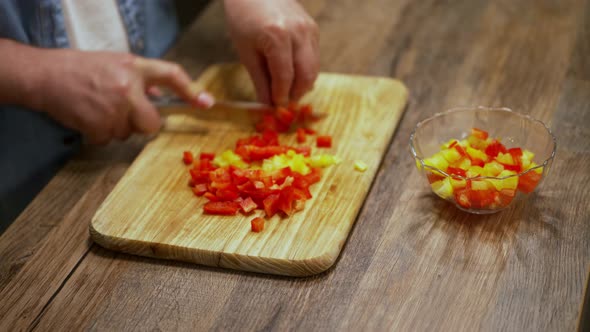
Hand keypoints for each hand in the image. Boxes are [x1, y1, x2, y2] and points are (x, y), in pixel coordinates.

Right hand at [33, 50, 213, 143]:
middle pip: (152, 124)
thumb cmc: (80, 68)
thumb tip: (157, 96)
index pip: (170, 75)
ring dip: (116, 127)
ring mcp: (114, 109)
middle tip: (121, 111)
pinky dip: (99, 133)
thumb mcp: (114, 64)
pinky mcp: (99, 126)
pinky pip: (108, 140)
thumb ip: (139, 80)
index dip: (191, 90)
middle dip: (140, 123)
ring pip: (128, 134)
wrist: (44, 76)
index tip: (206, 103)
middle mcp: (128, 88)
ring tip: (97, 108)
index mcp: (134, 68)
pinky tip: (88, 117)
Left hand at [224, 0, 318, 105]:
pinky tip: (293, 75)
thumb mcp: (246, 51)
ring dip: (303, 84)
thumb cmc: (243, 17)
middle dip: (296, 93)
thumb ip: (259, 79)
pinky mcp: (313, 28)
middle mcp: (299, 32)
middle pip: (306, 74)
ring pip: (314, 67)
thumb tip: (267, 104)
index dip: (281, 95)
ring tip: (288, 91)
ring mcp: (309, 28)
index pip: (285, 77)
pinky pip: (314, 56)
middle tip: (285, 102)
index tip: (275, 106)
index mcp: (277, 36)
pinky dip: (305, 69)